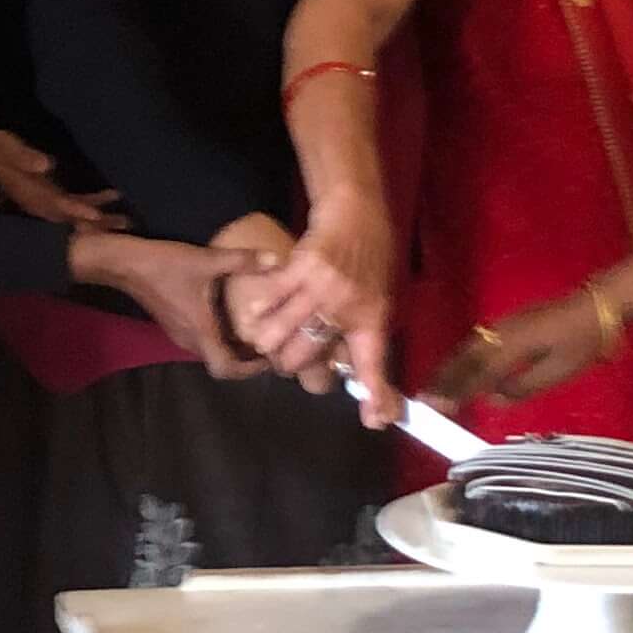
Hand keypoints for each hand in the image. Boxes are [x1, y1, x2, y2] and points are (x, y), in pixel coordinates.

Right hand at [0, 133, 121, 233]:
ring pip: (75, 216)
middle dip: (97, 224)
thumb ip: (25, 158)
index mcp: (31, 194)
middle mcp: (41, 203)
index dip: (76, 211)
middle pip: (71, 219)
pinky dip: (92, 204)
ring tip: (126, 220)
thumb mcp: (7, 149)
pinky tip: (111, 198)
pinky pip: (74, 204)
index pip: (57, 206)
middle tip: (125, 226)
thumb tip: (45, 166)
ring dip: (99, 219)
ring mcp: (46, 201)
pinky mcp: (50, 195)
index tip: (96, 215)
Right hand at [76, 232, 264, 380]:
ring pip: (211, 352)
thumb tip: (277, 259)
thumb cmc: (165, 266)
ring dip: (232, 349)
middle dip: (246, 359)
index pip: (226, 369)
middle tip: (270, 344)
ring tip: (255, 332)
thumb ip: (241, 260)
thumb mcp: (206, 260)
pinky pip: (203, 341)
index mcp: (200, 332)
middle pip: (222, 364)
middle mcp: (190, 341)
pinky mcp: (175, 326)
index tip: (269, 358)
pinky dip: (220, 338)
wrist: (125, 264)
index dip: (250, 370)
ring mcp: (180, 335)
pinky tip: (231, 319)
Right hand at [226, 192, 398, 411]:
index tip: (373, 420)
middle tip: (286, 356)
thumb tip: (350, 373)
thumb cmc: (369, 257)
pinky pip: (268, 301)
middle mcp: (347, 309)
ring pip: (278, 337)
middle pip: (304, 360)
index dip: (375, 396)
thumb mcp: (378, 298)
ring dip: (267, 344)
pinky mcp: (299, 268)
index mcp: (372, 319)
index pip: (374, 365)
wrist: (356, 212)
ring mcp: (322, 289)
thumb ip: (361, 333)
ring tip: (267, 340)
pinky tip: (254, 311)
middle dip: (288, 365)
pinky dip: (258, 310)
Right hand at [424, 292, 607, 412]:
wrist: (597, 307)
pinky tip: (459, 364)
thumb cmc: (582, 343)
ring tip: (433, 385)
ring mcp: (504, 324)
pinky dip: (462, 356)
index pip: (477, 375)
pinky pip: (477, 341)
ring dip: (448, 367)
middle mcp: (501, 334)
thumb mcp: (558, 371)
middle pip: (465, 359)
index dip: (455, 392)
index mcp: (512, 347)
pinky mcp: (509, 322)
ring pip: (468, 348)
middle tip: (423, 399)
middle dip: (443, 379)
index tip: (435, 407)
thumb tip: (492, 398)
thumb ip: (523, 386)